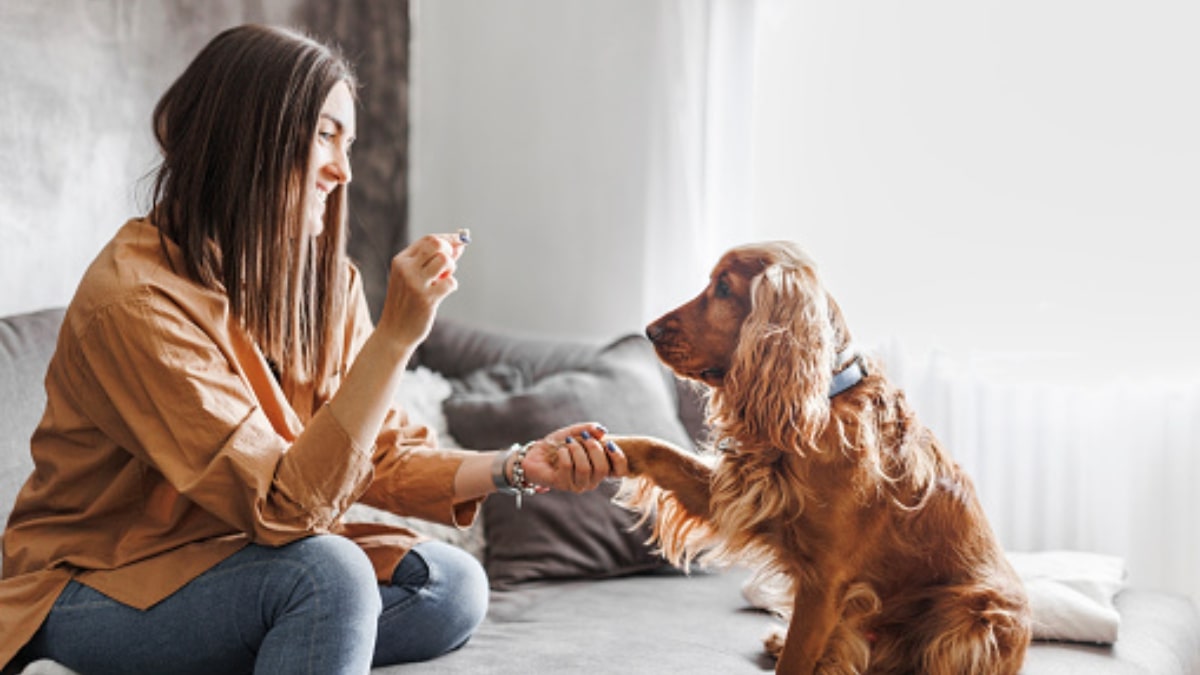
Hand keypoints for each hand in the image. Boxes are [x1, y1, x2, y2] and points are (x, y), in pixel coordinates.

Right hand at [376, 232, 467, 346]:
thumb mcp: (415, 277)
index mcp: (401, 260)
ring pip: (445, 260)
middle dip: (449, 251)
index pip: (429, 239)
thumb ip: (434, 260)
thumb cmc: (407, 302)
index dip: (448, 239)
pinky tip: (441, 294)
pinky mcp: (426, 299)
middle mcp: (406, 268)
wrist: (394, 332)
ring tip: (443, 280)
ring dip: (451, 268)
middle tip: (447, 266)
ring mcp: (415, 283)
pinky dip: (451, 286)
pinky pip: (450, 282)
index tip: (460, 241)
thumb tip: (460, 244)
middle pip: (437, 244)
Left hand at [518, 423, 628, 492]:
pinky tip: (559, 451)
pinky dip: (564, 453)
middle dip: (593, 448)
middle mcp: (591, 480)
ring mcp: (578, 485)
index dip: (619, 458)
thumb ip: (589, 429)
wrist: (534, 454)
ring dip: (576, 449)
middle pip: (602, 468)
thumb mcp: (575, 432)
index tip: (609, 443)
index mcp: (599, 469)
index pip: (620, 472)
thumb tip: (603, 430)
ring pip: (585, 468)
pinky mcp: (562, 485)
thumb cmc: (558, 445)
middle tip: (584, 438)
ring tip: (569, 442)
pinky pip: (568, 467)